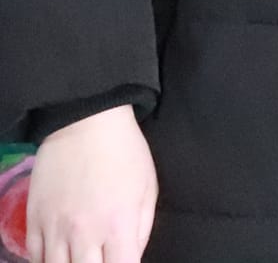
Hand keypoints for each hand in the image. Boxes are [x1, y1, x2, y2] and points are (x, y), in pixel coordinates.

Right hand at [26, 105, 156, 262]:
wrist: (86, 124)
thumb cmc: (125, 153)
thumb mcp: (148, 189)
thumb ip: (142, 229)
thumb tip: (132, 256)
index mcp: (118, 226)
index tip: (124, 262)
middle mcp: (84, 234)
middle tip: (100, 260)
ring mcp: (54, 229)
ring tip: (81, 258)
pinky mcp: (33, 220)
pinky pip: (35, 256)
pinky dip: (46, 261)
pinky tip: (58, 256)